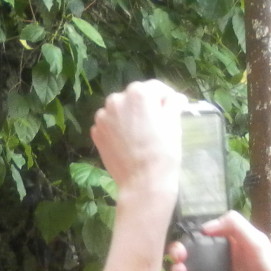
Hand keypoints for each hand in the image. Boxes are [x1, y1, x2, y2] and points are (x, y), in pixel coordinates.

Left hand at [90, 80, 186, 202]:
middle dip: (145, 105)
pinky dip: (117, 129)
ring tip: (140, 134)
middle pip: (134, 97)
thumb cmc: (163, 151)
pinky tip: (128, 143)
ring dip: (129, 116)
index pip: (155, 87)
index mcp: (138, 93)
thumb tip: (174, 97)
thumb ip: (173, 103)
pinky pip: (109, 125)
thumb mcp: (174, 123)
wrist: (142, 182)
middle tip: (156, 123)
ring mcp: (102, 117)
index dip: (165, 97)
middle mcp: (116, 99)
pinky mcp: (96, 132)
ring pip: (119, 110)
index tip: (172, 107)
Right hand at [166, 210, 270, 270]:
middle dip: (177, 254)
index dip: (187, 240)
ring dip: (175, 269)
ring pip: (185, 269)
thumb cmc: (268, 269)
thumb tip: (204, 229)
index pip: (199, 237)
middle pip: (188, 252)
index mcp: (226, 244)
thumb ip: (235, 225)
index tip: (183, 248)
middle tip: (178, 261)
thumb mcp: (256, 241)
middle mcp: (217, 259)